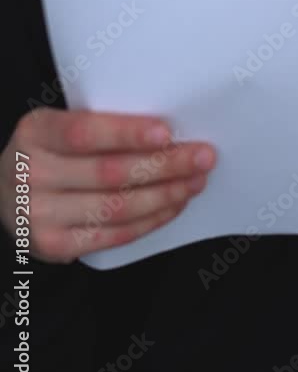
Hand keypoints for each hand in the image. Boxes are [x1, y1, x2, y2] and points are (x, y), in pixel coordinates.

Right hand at [0, 108, 215, 263]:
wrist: (5, 193)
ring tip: (196, 181)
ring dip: (166, 194)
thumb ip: (97, 125)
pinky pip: (113, 234)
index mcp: (36, 132)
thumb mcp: (57, 125)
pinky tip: (173, 205)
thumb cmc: (48, 151)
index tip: (167, 132)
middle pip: (110, 173)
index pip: (85, 132)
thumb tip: (167, 131)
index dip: (128, 133)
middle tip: (203, 156)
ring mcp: (40, 214)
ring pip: (117, 207)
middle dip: (165, 165)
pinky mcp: (53, 245)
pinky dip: (150, 220)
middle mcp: (32, 173)